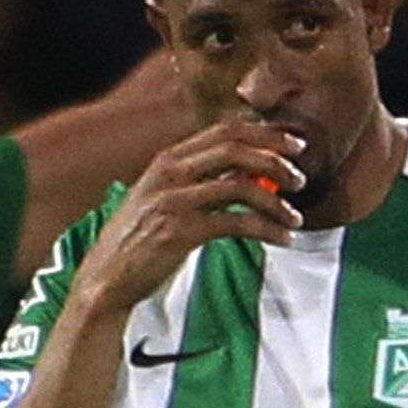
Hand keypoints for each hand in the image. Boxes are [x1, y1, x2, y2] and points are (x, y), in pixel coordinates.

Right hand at [81, 116, 305, 313]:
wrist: (105, 277)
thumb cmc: (139, 240)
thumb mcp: (163, 198)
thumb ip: (199, 181)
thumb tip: (250, 171)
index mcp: (167, 159)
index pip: (225, 130)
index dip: (265, 133)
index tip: (294, 144)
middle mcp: (169, 173)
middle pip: (235, 147)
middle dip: (276, 158)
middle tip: (301, 177)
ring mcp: (173, 201)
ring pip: (240, 185)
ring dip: (276, 200)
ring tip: (294, 217)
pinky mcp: (180, 232)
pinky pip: (236, 224)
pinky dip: (266, 229)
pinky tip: (281, 239)